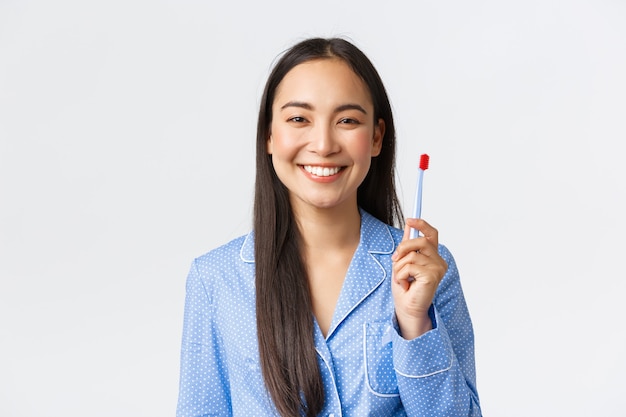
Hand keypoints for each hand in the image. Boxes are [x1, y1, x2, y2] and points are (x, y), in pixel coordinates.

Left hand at [391, 218, 447, 339]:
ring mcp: (437, 268)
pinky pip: (409, 266)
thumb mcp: (403, 262)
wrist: (407, 308)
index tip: (409, 220)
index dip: (421, 225)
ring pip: (411, 255)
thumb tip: (408, 226)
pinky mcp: (432, 276)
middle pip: (419, 241)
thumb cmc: (406, 288)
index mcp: (433, 256)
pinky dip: (401, 275)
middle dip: (402, 248)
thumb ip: (407, 246)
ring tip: (402, 278)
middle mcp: (438, 261)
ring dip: (399, 267)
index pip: (431, 234)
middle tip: (395, 259)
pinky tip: (406, 284)